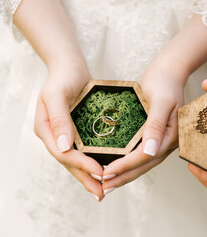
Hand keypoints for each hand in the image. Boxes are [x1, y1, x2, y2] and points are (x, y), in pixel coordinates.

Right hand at [34, 60, 104, 200]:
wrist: (69, 67)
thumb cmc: (62, 77)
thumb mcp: (57, 94)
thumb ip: (59, 119)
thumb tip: (64, 146)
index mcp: (46, 129)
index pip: (63, 154)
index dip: (81, 165)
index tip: (99, 172)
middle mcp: (54, 136)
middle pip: (70, 163)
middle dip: (86, 178)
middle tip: (102, 194)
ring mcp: (65, 135)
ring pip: (77, 161)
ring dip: (90, 176)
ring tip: (104, 190)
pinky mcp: (77, 132)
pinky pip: (85, 151)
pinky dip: (93, 162)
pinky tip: (106, 170)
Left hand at [102, 65, 183, 191]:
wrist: (170, 72)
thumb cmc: (165, 82)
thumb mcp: (160, 101)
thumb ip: (155, 126)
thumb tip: (149, 152)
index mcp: (171, 136)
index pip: (146, 157)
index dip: (125, 166)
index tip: (106, 173)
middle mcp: (167, 142)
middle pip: (144, 165)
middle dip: (123, 176)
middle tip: (103, 187)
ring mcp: (162, 140)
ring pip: (142, 163)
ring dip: (125, 173)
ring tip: (106, 182)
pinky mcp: (155, 136)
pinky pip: (141, 154)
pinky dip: (128, 161)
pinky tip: (115, 164)